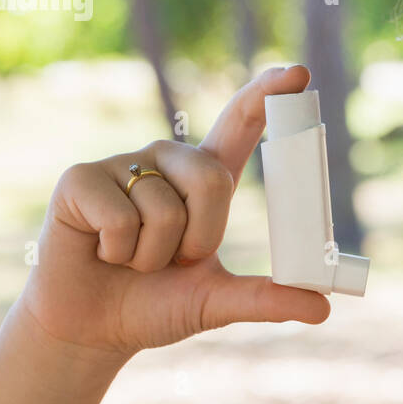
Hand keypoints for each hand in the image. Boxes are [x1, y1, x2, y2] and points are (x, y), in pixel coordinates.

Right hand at [17, 64, 330, 354]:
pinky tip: (100, 252)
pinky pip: (122, 220)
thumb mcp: (215, 302)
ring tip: (130, 259)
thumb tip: (323, 308)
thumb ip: (266, 299)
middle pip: (212, 179)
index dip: (266, 95)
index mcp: (203, 178)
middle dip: (200, 238)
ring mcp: (122, 165)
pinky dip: (117, 252)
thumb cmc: (152, 305)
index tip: (300, 74)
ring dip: (153, 256)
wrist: (90, 329)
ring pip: (165, 211)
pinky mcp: (80, 178)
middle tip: (174, 261)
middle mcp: (166, 161)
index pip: (239, 124)